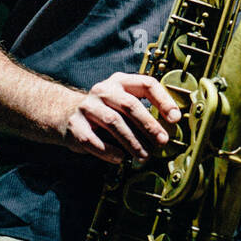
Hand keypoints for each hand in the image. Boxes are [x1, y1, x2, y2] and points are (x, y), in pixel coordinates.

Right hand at [59, 73, 181, 163]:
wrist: (65, 114)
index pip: (147, 84)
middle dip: (149, 125)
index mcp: (121, 82)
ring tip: (144, 155)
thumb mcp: (123, 104)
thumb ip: (143, 112)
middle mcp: (104, 90)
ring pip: (113, 122)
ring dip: (132, 141)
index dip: (163, 101)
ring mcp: (87, 106)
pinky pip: (92, 139)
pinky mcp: (74, 124)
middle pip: (130, 104)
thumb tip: (169, 130)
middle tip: (162, 141)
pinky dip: (108, 151)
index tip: (175, 119)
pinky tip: (120, 159)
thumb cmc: (105, 112)